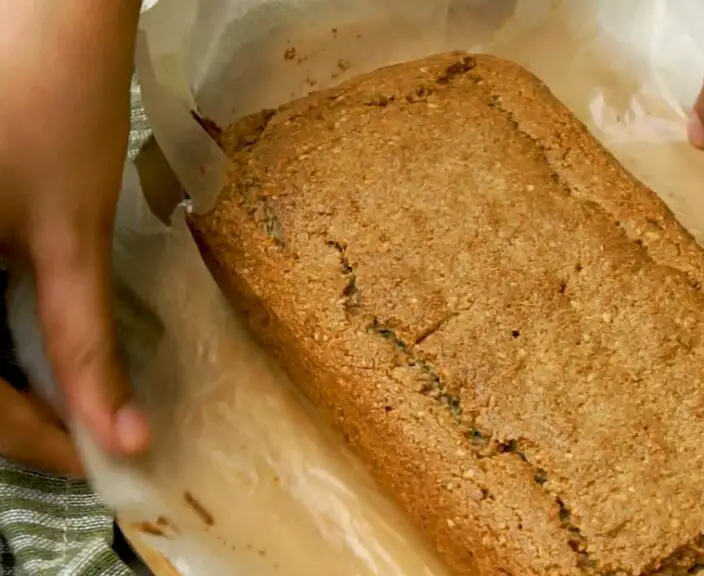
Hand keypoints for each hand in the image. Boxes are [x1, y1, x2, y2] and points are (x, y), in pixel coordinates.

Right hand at [0, 0, 147, 459]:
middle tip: (77, 438)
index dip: (28, 440)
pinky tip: (24, 350)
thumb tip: (123, 434)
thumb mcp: (70, 238)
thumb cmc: (53, 107)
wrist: (43, 14)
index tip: (92, 462)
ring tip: (61, 405)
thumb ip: (85, 344)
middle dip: (10, 416)